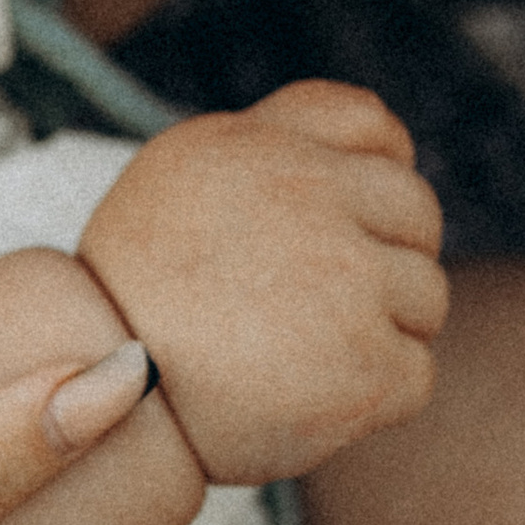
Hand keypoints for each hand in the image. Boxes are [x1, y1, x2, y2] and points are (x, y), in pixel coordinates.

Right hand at [79, 83, 446, 480]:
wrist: (98, 390)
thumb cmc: (137, 291)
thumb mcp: (184, 171)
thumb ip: (274, 142)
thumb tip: (381, 147)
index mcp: (266, 146)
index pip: (376, 129)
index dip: (377, 173)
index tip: (345, 220)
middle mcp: (314, 199)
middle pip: (417, 214)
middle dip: (385, 255)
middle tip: (317, 303)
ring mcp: (349, 285)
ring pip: (426, 296)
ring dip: (384, 327)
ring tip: (305, 352)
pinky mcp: (369, 369)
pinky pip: (417, 373)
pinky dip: (377, 393)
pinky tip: (312, 395)